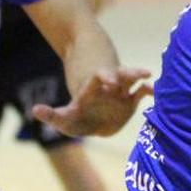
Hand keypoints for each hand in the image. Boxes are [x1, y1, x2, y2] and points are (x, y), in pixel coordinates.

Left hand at [32, 66, 151, 136]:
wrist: (93, 115)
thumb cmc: (79, 114)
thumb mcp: (65, 116)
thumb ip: (53, 115)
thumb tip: (34, 110)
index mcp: (91, 90)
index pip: (95, 82)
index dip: (103, 78)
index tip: (109, 80)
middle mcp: (108, 88)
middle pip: (117, 76)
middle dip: (123, 74)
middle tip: (132, 75)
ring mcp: (121, 92)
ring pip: (131, 80)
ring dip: (137, 76)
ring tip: (147, 73)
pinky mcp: (130, 101)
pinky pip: (141, 93)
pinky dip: (148, 91)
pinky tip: (155, 91)